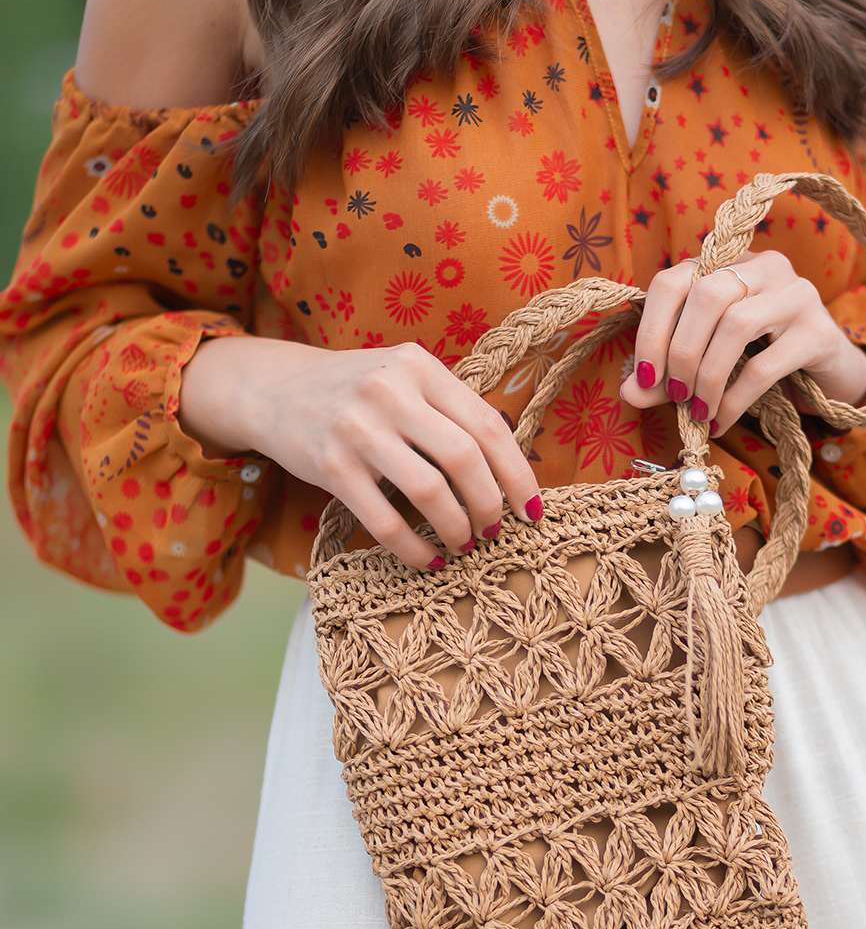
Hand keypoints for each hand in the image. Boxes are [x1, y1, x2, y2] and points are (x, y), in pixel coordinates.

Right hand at [180, 336, 541, 568]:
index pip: (487, 425)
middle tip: (494, 531)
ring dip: (457, 528)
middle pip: (465, 458)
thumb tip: (509, 465)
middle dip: (489, 505)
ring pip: (430, 491)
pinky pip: (385, 521)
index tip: (531, 509)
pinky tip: (428, 560)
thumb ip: (449, 409)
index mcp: (419, 367)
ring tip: (464, 544)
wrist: (271, 389)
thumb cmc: (353, 392)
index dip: (517, 473)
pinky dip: (414, 549)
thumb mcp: (403, 379)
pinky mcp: (331, 466)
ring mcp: (358, 429)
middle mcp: (391, 392)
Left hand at [619, 248, 865, 433]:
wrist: (827, 375)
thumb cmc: (758, 360)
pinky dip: (734, 400)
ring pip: (737, 324)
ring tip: (697, 410)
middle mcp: (763, 267)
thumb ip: (665, 374)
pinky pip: (764, 365)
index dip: (651, 329)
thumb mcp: (706, 363)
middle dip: (680, 352)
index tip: (643, 376)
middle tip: (674, 395)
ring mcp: (796, 294)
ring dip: (708, 376)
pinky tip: (720, 422)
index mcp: (726, 265)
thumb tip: (628, 393)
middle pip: (706, 296)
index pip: (673, 280)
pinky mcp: (819, 331)